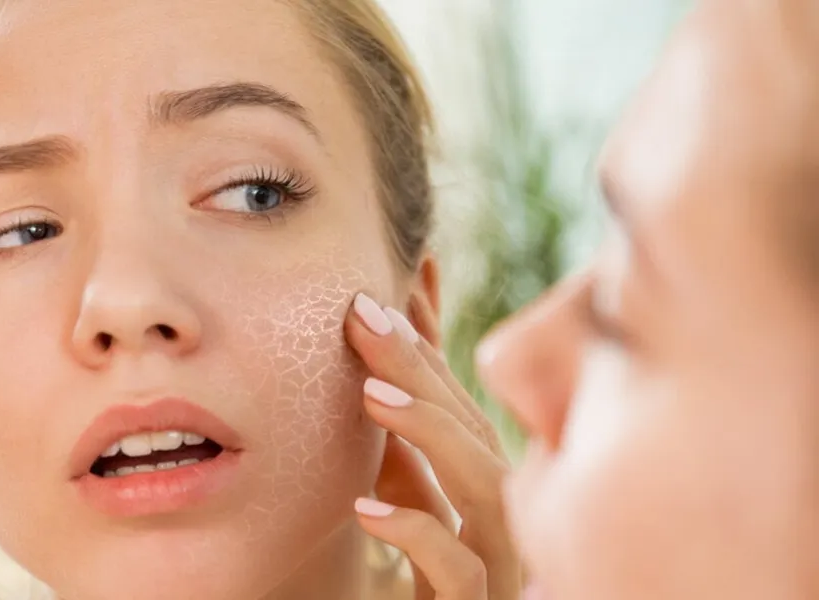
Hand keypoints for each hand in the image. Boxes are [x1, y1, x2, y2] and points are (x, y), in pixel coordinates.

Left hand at [345, 293, 520, 599]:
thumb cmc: (432, 582)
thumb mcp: (406, 501)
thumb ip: (399, 443)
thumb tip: (378, 366)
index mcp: (484, 490)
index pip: (461, 405)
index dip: (427, 347)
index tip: (389, 290)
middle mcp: (504, 520)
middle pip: (474, 431)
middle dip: (421, 369)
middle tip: (363, 314)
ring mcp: (500, 564)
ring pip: (486, 491)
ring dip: (430, 433)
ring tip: (369, 394)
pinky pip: (462, 572)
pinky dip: (418, 534)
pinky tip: (367, 508)